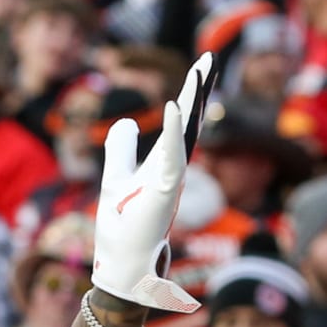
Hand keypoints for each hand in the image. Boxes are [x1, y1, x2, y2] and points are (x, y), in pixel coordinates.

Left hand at [92, 53, 216, 313]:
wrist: (123, 270)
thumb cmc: (123, 229)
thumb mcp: (115, 178)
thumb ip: (120, 149)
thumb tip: (127, 120)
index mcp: (165, 165)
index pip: (182, 123)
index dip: (191, 94)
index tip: (202, 64)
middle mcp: (173, 171)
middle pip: (191, 124)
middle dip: (199, 91)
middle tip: (211, 56)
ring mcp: (171, 183)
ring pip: (186, 136)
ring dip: (192, 104)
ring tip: (200, 71)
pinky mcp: (163, 197)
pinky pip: (171, 158)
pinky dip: (174, 133)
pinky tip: (175, 107)